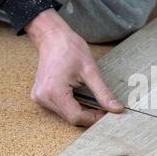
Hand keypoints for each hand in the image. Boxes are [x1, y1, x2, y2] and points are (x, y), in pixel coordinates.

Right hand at [26, 9, 123, 126]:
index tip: (107, 113)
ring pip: (66, 114)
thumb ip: (103, 93)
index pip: (76, 117)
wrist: (53, 37)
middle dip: (89, 115)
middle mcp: (43, 98)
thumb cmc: (70, 49)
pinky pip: (60, 108)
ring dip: (81, 110)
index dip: (94, 118)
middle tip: (102, 107)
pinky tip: (79, 95)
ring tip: (91, 98)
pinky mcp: (41, 96)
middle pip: (71, 118)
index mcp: (54, 92)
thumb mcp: (91, 71)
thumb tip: (116, 109)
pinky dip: (73, 105)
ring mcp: (40, 98)